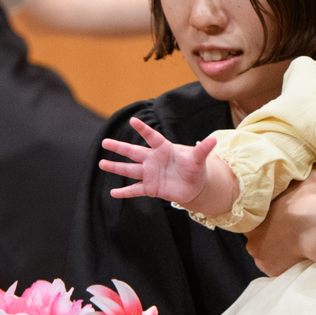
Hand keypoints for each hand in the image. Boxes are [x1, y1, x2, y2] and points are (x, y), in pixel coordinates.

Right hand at [100, 117, 218, 204]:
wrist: (194, 185)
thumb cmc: (195, 167)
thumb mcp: (198, 158)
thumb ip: (203, 149)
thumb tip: (214, 139)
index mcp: (164, 149)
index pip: (152, 137)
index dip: (143, 130)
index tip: (132, 121)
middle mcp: (153, 160)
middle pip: (133, 152)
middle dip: (119, 147)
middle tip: (104, 142)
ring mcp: (150, 174)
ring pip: (130, 170)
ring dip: (116, 167)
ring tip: (101, 164)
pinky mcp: (151, 188)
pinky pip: (135, 190)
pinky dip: (125, 192)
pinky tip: (113, 194)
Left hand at [245, 169, 315, 276]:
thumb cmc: (310, 200)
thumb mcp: (305, 176)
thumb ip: (298, 170)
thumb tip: (301, 158)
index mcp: (254, 214)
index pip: (253, 216)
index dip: (266, 215)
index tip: (280, 214)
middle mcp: (251, 237)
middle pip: (258, 235)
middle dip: (270, 232)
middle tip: (288, 228)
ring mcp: (260, 256)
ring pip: (265, 252)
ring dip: (275, 248)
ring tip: (293, 243)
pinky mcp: (271, 270)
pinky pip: (275, 266)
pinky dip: (282, 263)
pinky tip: (294, 255)